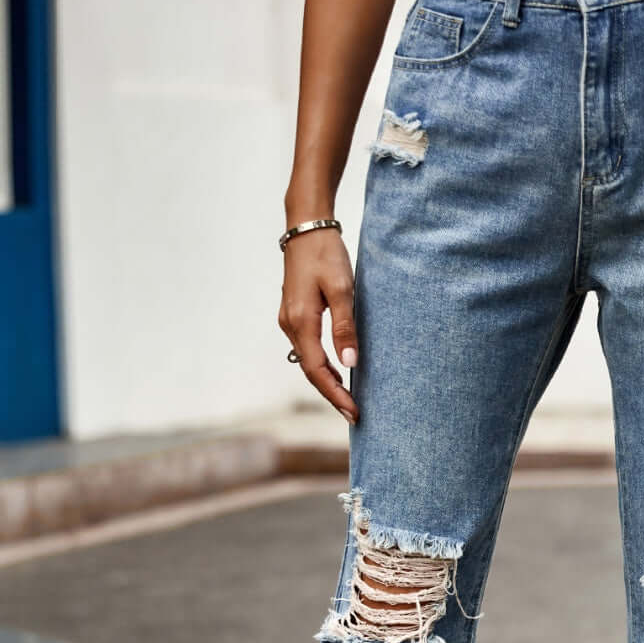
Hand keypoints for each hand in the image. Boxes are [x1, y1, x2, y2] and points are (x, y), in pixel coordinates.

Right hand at [279, 230, 359, 423]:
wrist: (306, 227)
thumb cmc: (326, 254)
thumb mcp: (341, 289)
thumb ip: (344, 327)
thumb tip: (350, 362)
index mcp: (301, 322)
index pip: (318, 371)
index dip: (336, 394)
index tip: (354, 412)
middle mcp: (290, 325)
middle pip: (311, 371)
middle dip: (332, 394)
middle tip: (354, 415)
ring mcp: (289, 320)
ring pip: (308, 361)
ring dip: (327, 382)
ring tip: (348, 400)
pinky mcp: (294, 314)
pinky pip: (307, 349)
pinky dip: (322, 365)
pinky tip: (337, 371)